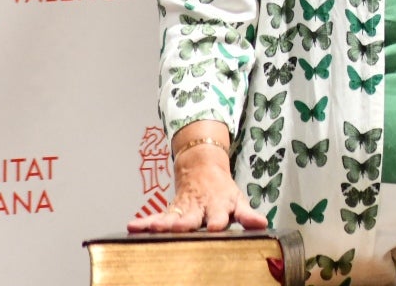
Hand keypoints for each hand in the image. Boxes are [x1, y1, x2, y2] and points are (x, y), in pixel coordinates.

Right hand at [126, 130, 267, 233]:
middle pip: (192, 218)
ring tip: (152, 227)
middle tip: (179, 228)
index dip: (218, 222)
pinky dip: (144, 222)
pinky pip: (156, 216)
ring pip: (172, 217)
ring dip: (162, 223)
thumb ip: (248, 215)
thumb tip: (262, 224)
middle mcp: (199, 208)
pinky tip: (133, 226)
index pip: (219, 215)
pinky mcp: (170, 210)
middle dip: (185, 224)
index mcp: (218, 206)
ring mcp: (183, 209)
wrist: (203, 167)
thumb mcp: (238, 201)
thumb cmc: (223, 191)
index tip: (216, 228)